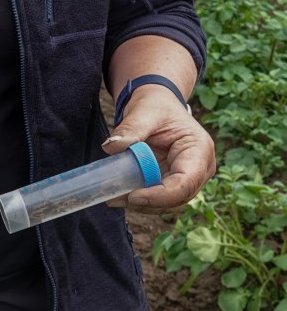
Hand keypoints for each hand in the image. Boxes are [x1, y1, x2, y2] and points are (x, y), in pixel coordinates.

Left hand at [103, 87, 215, 212]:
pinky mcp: (172, 184)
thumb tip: (110, 147)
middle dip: (147, 202)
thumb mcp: (144, 112)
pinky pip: (158, 199)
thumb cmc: (156, 106)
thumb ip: (130, 129)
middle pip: (177, 198)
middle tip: (115, 197)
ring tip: (113, 196)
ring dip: (141, 204)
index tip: (133, 196)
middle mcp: (199, 169)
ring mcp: (187, 179)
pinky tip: (119, 194)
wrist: (157, 106)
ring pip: (167, 204)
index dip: (161, 195)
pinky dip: (139, 200)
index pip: (186, 182)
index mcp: (199, 150)